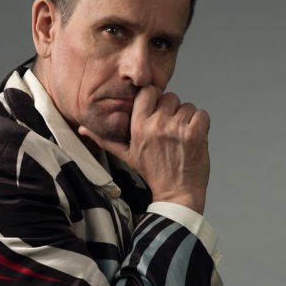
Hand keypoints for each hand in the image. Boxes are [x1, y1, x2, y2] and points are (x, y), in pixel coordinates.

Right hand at [79, 85, 209, 213]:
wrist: (176, 194)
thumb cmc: (153, 174)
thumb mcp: (126, 155)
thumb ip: (106, 139)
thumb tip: (83, 130)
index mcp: (138, 126)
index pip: (147, 92)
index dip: (155, 100)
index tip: (158, 113)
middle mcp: (156, 124)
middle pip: (170, 97)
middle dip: (173, 112)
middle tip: (171, 132)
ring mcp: (176, 128)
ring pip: (187, 106)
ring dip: (188, 120)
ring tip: (182, 139)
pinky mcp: (195, 133)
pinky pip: (202, 114)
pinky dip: (201, 125)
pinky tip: (194, 139)